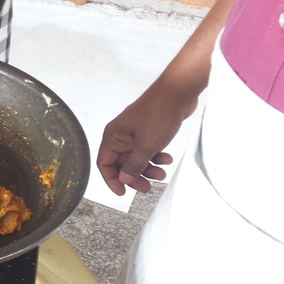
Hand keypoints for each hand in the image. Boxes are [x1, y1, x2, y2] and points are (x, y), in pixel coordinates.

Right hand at [96, 78, 198, 195]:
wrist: (178, 91)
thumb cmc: (158, 114)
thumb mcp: (146, 146)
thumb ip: (134, 165)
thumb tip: (124, 179)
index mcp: (113, 137)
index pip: (105, 164)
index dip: (112, 180)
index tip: (123, 192)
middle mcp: (121, 136)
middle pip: (122, 164)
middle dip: (135, 176)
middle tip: (147, 188)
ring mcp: (135, 133)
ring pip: (137, 158)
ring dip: (149, 169)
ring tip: (162, 174)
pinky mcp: (149, 131)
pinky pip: (148, 150)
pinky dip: (157, 157)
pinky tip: (167, 159)